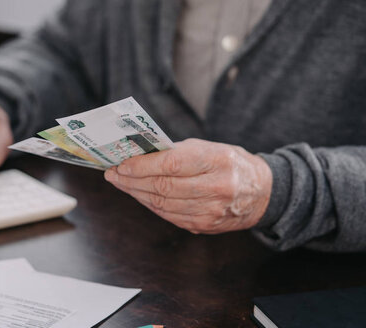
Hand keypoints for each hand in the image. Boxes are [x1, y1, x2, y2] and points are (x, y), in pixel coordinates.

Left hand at [104, 139, 271, 233]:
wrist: (261, 192)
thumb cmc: (229, 163)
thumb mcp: (208, 148)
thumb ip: (175, 151)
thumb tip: (137, 154)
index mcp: (217, 161)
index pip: (171, 164)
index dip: (142, 166)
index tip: (121, 163)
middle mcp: (216, 188)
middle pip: (163, 187)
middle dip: (132, 180)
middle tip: (113, 174)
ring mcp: (211, 211)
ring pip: (162, 204)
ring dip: (136, 194)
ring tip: (121, 183)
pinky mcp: (204, 226)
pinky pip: (169, 216)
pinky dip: (150, 205)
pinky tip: (139, 195)